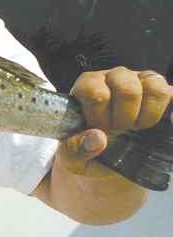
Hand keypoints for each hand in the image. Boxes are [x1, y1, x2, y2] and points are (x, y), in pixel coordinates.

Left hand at [58, 66, 172, 178]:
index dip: (99, 116)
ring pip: (154, 85)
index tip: (100, 130)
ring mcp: (141, 82)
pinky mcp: (164, 93)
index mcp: (88, 86)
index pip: (95, 91)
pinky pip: (172, 94)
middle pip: (127, 88)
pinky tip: (166, 125)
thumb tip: (98, 138)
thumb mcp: (73, 157)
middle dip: (124, 118)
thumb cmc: (88, 150)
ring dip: (147, 115)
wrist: (110, 159)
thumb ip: (75, 149)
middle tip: (120, 131)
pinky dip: (171, 112)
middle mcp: (114, 78)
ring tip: (138, 128)